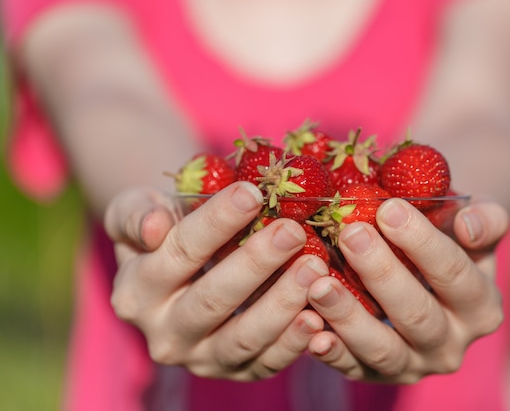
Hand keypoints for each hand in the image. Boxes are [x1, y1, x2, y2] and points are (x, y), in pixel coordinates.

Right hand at [104, 182, 327, 379]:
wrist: (184, 267)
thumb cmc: (166, 227)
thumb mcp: (136, 210)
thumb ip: (135, 214)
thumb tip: (153, 227)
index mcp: (136, 291)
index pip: (179, 253)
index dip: (216, 222)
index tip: (252, 193)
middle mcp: (163, 333)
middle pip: (212, 299)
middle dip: (256, 262)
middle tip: (293, 231)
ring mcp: (200, 359)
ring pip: (242, 337)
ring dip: (282, 303)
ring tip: (315, 267)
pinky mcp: (236, 372)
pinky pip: (266, 362)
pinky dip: (294, 343)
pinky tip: (318, 316)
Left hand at [305, 198, 507, 382]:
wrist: (424, 277)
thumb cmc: (448, 242)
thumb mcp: (475, 226)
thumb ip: (486, 220)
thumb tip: (468, 226)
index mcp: (482, 307)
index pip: (455, 275)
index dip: (422, 242)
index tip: (388, 208)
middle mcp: (452, 344)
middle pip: (417, 314)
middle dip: (381, 272)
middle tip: (350, 235)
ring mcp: (414, 365)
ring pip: (383, 349)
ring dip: (349, 316)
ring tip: (320, 283)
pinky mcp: (377, 376)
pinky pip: (353, 368)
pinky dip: (332, 352)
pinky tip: (310, 330)